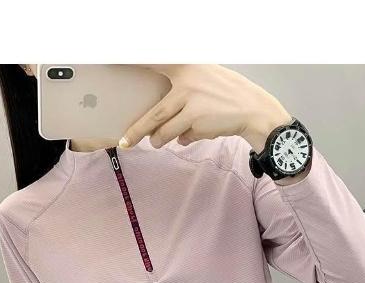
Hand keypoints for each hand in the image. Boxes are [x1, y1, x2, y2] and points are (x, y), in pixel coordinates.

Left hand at [119, 65, 291, 152]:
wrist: (253, 110)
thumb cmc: (228, 96)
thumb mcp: (205, 81)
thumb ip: (181, 92)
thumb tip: (160, 114)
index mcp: (187, 67)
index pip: (154, 62)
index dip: (132, 61)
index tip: (111, 59)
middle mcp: (186, 83)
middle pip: (153, 113)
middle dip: (136, 131)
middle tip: (125, 141)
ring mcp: (191, 103)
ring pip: (164, 130)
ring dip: (160, 139)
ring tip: (157, 142)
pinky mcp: (197, 121)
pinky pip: (181, 137)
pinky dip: (183, 139)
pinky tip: (191, 134)